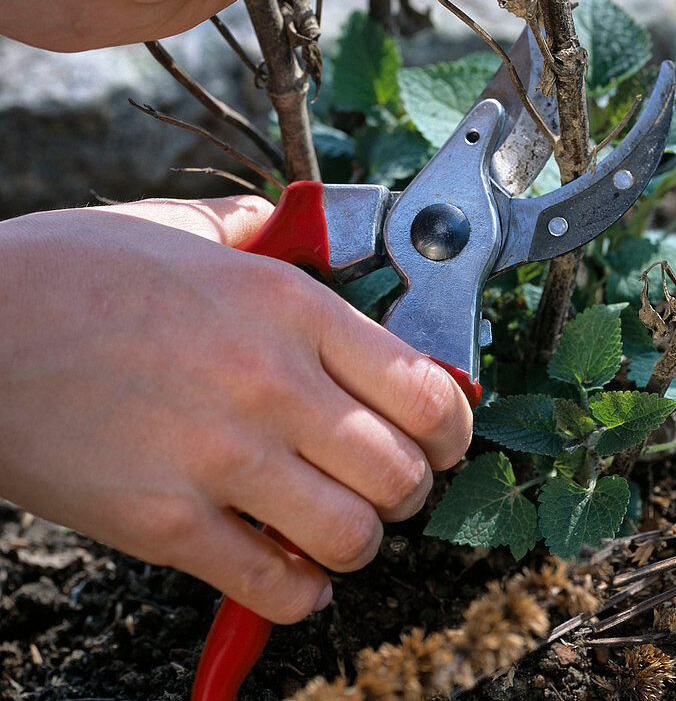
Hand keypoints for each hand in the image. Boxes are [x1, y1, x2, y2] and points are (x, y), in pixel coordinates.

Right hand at [0, 196, 472, 621]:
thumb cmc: (75, 270)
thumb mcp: (186, 229)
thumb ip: (259, 233)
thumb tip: (296, 232)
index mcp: (289, 306)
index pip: (426, 387)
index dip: (454, 427)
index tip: (447, 436)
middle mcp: (272, 382)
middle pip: (403, 470)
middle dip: (412, 489)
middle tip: (393, 484)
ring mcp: (220, 457)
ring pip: (352, 536)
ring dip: (360, 543)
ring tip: (342, 528)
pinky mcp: (163, 522)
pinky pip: (271, 586)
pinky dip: (299, 594)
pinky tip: (292, 574)